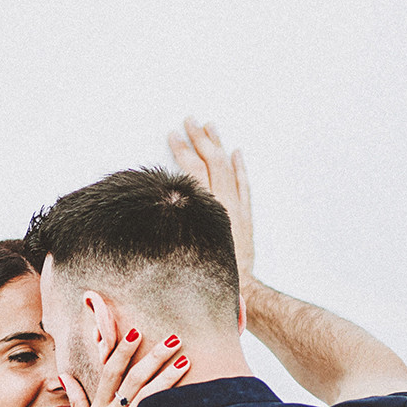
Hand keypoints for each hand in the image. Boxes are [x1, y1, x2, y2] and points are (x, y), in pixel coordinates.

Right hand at [59, 327, 188, 406]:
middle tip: (173, 337)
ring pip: (147, 395)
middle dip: (152, 355)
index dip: (120, 350)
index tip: (134, 331)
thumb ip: (76, 402)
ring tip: (186, 358)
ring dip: (167, 375)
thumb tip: (65, 376)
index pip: (108, 372)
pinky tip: (188, 393)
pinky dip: (170, 403)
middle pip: (132, 378)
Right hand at [168, 117, 253, 289]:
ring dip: (218, 145)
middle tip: (191, 119)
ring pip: (229, 167)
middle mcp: (223, 201)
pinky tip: (237, 152)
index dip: (182, 149)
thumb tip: (161, 199)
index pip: (193, 168)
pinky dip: (241, 167)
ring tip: (211, 126)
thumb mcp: (183, 245)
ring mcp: (237, 206)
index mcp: (206, 206)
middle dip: (199, 137)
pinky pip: (245, 184)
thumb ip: (173, 222)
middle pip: (211, 161)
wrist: (240, 287)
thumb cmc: (208, 269)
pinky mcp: (245, 215)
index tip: (172, 133)